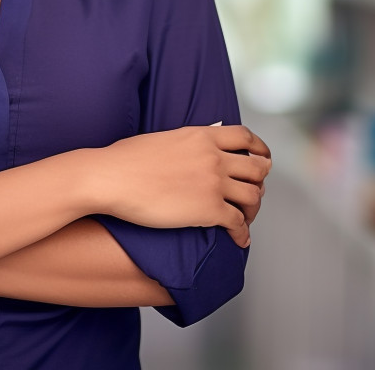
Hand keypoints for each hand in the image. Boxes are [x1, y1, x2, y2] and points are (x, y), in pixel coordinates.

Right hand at [93, 125, 270, 247]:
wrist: (112, 178)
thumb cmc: (126, 159)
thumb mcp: (164, 138)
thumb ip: (187, 142)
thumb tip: (192, 147)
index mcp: (202, 136)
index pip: (246, 137)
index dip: (260, 149)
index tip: (262, 158)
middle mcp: (213, 157)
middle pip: (257, 167)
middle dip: (259, 181)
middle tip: (252, 192)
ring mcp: (213, 183)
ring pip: (253, 196)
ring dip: (252, 209)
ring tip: (243, 218)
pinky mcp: (208, 210)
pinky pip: (238, 224)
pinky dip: (242, 234)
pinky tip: (238, 239)